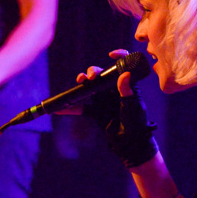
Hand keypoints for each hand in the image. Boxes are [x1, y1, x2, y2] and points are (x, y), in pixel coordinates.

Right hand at [79, 51, 157, 167]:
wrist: (130, 143)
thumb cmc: (136, 123)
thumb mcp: (132, 106)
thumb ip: (127, 91)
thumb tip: (125, 74)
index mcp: (124, 85)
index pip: (122, 66)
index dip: (118, 56)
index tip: (111, 54)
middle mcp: (112, 90)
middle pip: (100, 75)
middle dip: (92, 72)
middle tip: (90, 77)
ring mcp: (103, 100)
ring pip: (88, 88)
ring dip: (81, 84)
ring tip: (80, 82)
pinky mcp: (95, 111)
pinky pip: (81, 108)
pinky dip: (70, 108)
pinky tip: (60, 108)